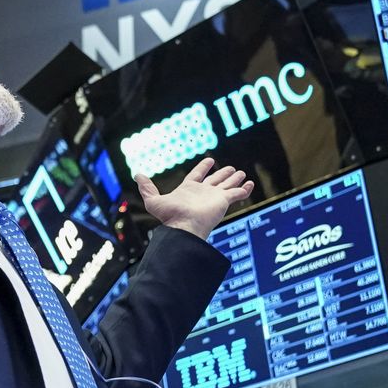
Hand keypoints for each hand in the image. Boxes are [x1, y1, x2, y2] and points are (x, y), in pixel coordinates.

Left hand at [135, 159, 255, 238]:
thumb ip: (147, 187)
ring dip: (235, 179)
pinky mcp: (224, 202)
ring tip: (241, 173)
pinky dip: (245, 189)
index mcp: (188, 190)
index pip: (197, 175)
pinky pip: (237, 193)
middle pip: (215, 180)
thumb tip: (137, 174)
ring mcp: (214, 197)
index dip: (203, 167)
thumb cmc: (170, 216)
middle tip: (231, 168)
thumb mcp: (153, 200)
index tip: (210, 160)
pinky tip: (250, 184)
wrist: (184, 227)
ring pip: (227, 185)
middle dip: (223, 174)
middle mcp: (203, 193)